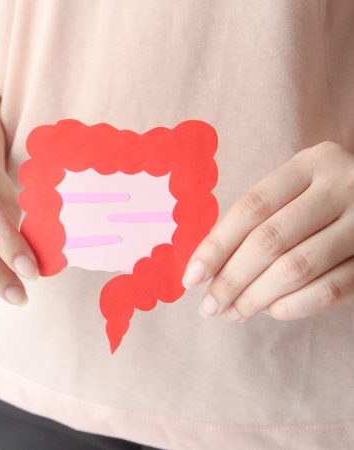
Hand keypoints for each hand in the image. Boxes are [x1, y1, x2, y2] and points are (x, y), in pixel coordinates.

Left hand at [181, 141, 353, 321]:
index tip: (191, 278)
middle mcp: (343, 186)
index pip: (251, 208)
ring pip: (297, 268)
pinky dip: (294, 305)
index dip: (216, 246)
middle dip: (231, 279)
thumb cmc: (326, 199)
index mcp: (312, 164)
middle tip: (209, 306)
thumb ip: (259, 218)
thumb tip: (205, 268)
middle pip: (270, 240)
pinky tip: (272, 311)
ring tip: (233, 313)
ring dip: (257, 297)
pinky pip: (331, 290)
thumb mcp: (298, 189)